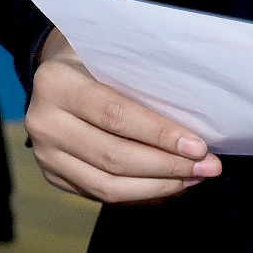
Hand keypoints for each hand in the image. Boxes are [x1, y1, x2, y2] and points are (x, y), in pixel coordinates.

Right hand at [25, 28, 221, 203]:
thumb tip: (192, 128)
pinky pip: (101, 195)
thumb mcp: (112, 58)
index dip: (159, 135)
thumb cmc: (96, 61)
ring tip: (194, 179)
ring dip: (158, 187)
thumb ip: (142, 85)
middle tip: (208, 167)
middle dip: (168, 166)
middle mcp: (43, 122)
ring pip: (108, 186)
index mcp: (56, 83)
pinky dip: (141, 194)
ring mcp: (45, 154)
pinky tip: (169, 185)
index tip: (199, 146)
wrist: (55, 76)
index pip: (115, 115)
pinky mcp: (52, 176)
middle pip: (114, 157)